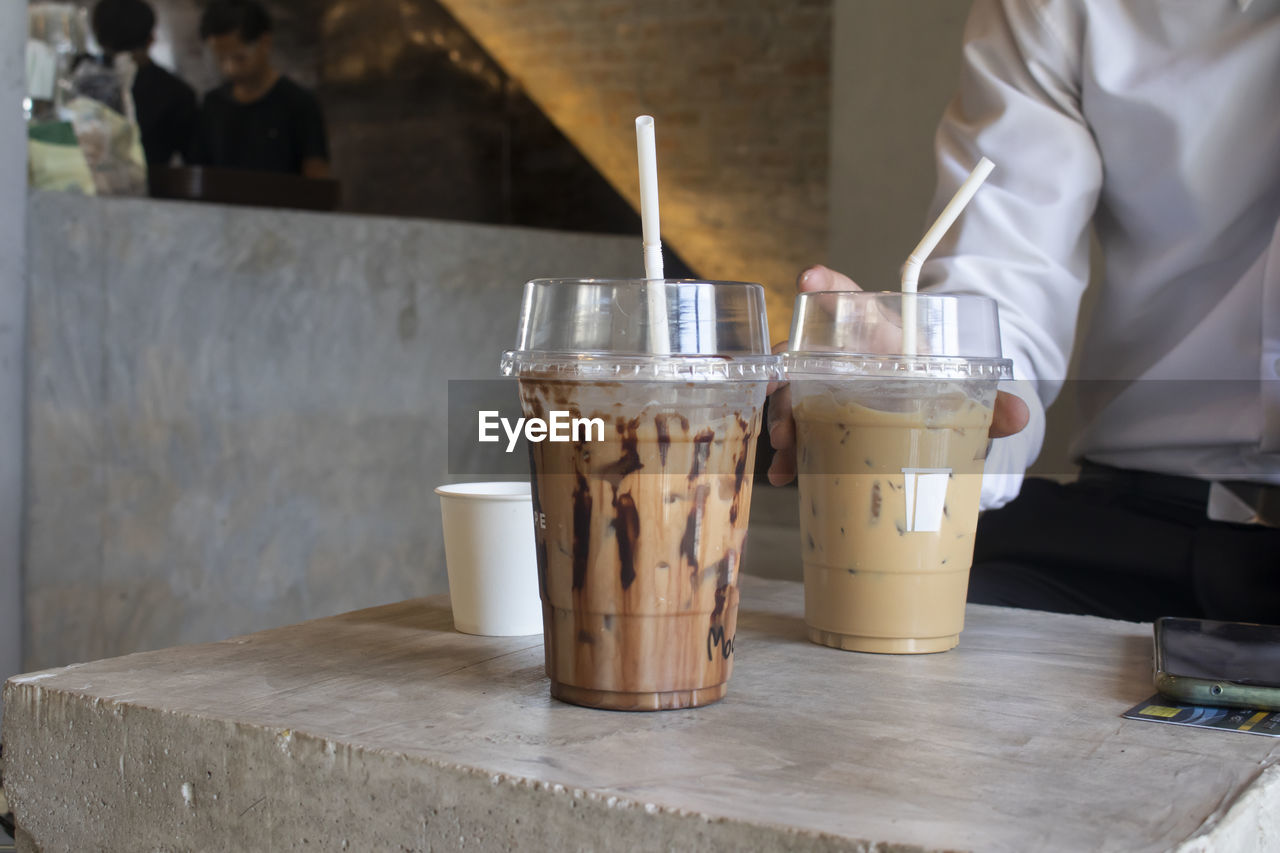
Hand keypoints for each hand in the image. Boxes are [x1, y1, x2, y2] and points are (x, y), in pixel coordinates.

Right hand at [765, 265, 1029, 486]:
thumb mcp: (960, 393)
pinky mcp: (816, 420)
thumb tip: (1019, 414)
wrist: (924, 412)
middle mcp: (842, 356)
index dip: (828, 286)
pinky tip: (787, 474)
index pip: (850, 299)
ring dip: (782, 420)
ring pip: (790, 394)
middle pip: (803, 354)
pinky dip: (787, 453)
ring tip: (785, 451)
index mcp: (877, 335)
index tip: (810, 279)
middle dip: (788, 378)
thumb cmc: (934, 389)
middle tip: (787, 407)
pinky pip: (794, 428)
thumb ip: (989, 402)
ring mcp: (823, 387)